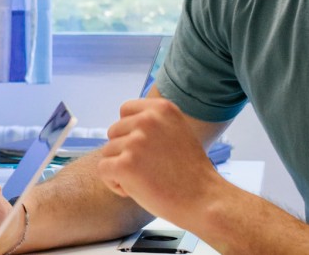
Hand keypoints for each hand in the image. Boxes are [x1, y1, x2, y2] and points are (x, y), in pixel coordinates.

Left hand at [97, 98, 222, 224]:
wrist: (205, 201)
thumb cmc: (190, 173)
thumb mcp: (177, 132)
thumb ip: (154, 123)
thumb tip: (124, 122)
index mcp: (162, 108)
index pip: (125, 110)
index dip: (129, 132)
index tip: (146, 149)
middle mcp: (148, 120)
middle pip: (114, 132)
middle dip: (125, 152)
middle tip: (150, 169)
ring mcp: (135, 142)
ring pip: (108, 152)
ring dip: (122, 169)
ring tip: (147, 180)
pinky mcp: (125, 164)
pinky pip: (103, 169)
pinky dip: (114, 183)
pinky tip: (135, 190)